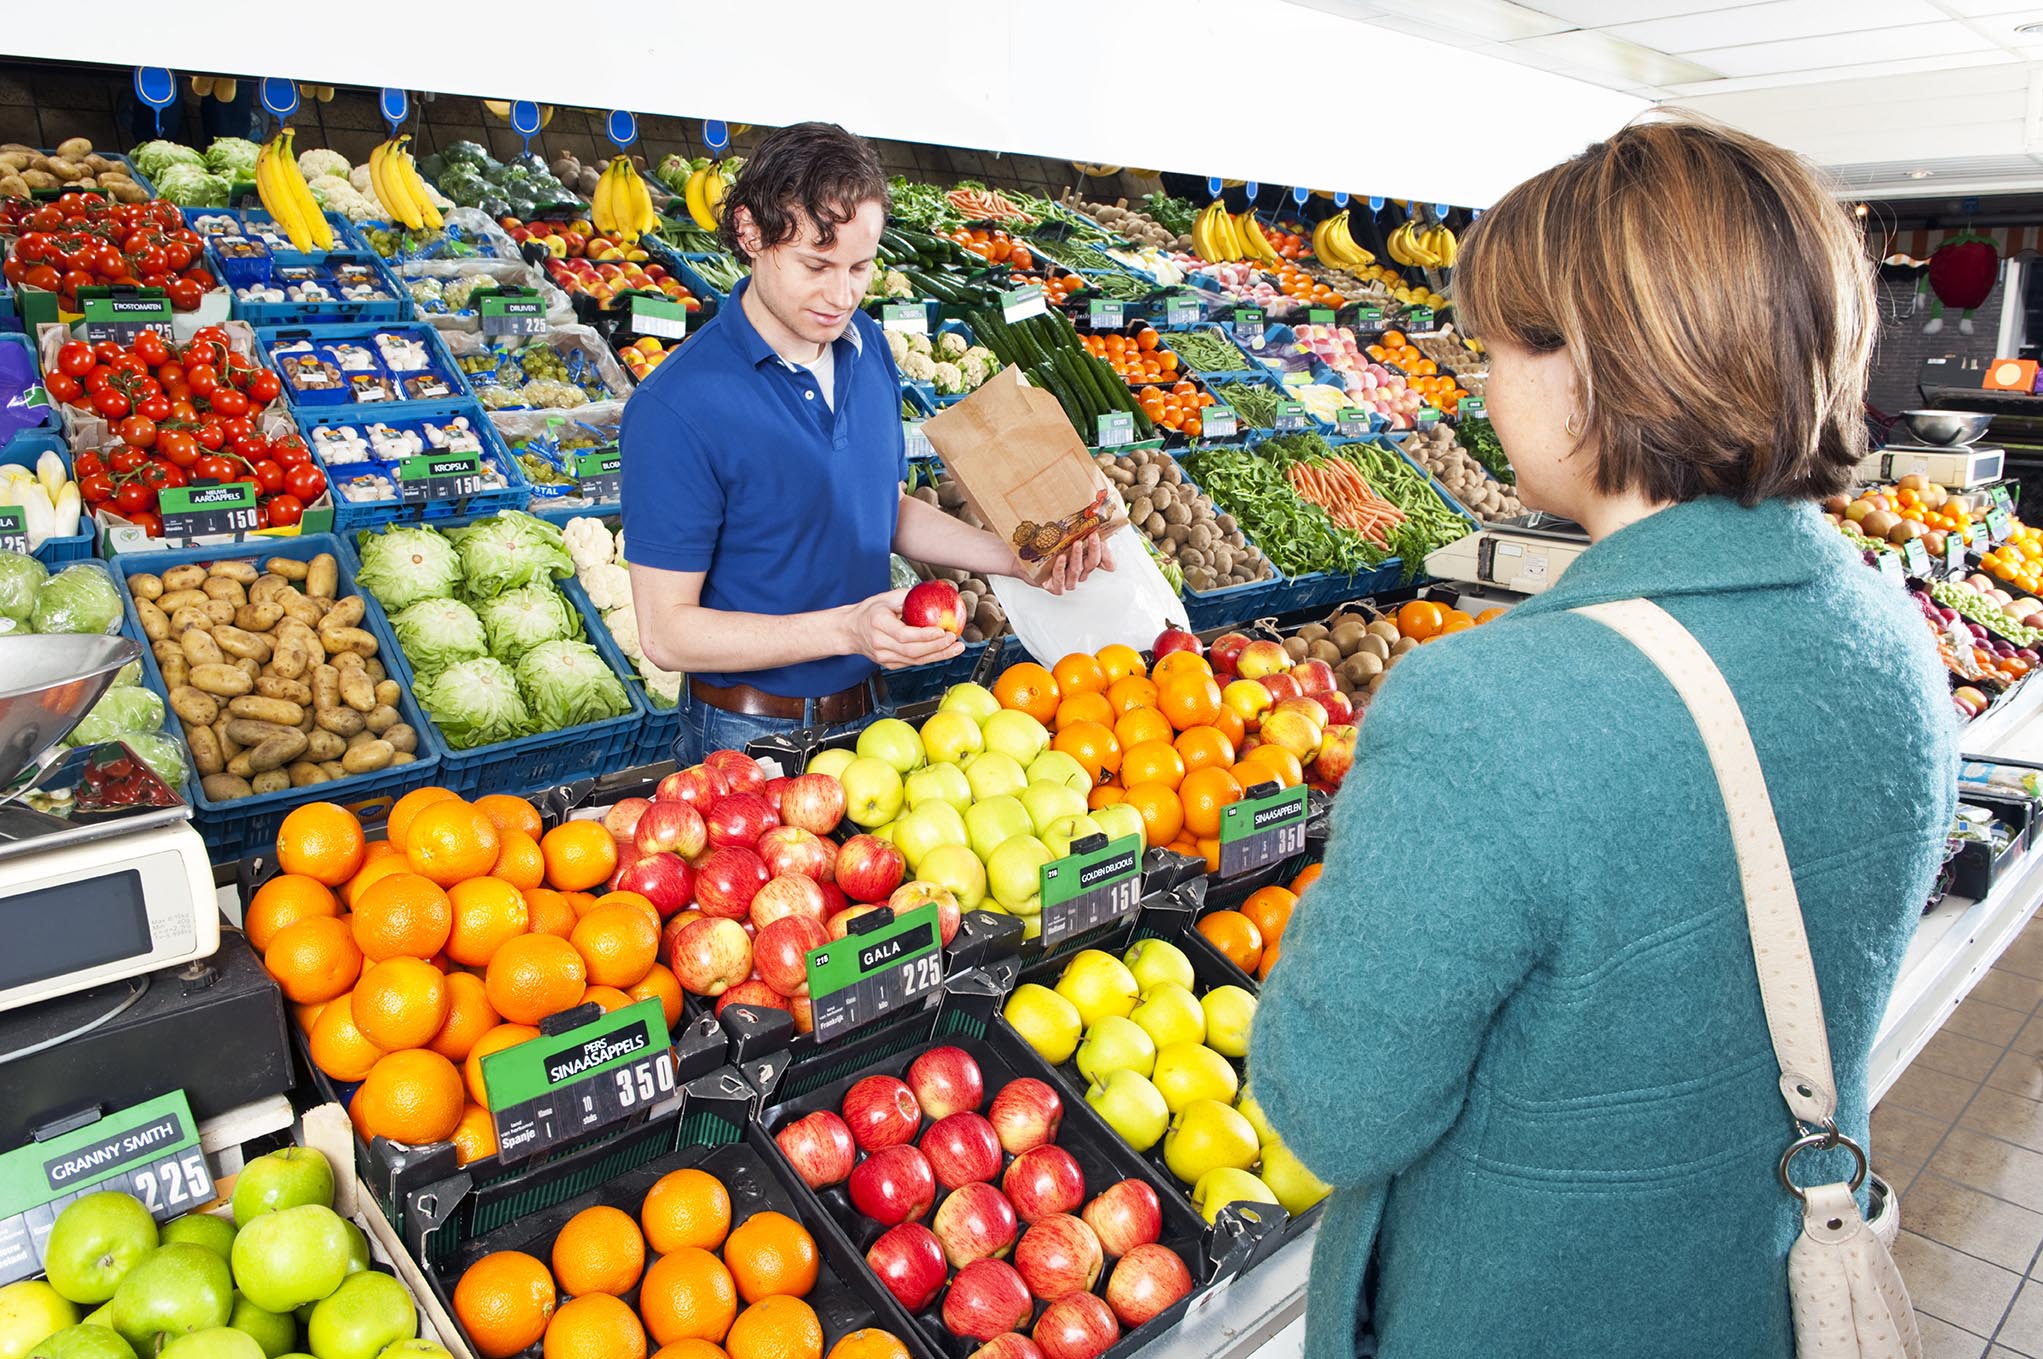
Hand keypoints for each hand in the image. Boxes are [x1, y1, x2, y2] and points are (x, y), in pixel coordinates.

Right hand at [844, 589, 965, 669]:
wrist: (850, 630)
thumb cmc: (869, 611)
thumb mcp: (885, 597)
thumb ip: (908, 596)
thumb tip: (934, 591)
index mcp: (878, 624)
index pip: (904, 634)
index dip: (925, 636)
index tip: (942, 631)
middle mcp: (879, 643)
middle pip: (912, 651)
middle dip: (937, 647)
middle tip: (954, 639)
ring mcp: (883, 657)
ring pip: (915, 660)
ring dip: (938, 655)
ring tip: (956, 648)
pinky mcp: (888, 664)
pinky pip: (912, 663)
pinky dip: (930, 658)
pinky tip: (944, 651)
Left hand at [1018, 532, 1115, 595]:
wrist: (1021, 558)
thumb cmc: (1045, 548)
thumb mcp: (1065, 536)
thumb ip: (1080, 532)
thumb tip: (1095, 525)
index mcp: (1085, 561)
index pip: (1103, 561)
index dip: (1106, 553)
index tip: (1102, 539)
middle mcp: (1078, 572)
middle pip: (1091, 564)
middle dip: (1094, 550)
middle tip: (1092, 536)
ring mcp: (1067, 581)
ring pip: (1077, 572)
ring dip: (1077, 557)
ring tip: (1076, 544)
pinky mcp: (1054, 586)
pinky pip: (1060, 580)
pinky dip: (1061, 568)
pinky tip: (1061, 558)